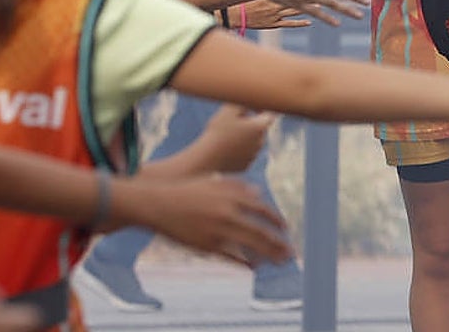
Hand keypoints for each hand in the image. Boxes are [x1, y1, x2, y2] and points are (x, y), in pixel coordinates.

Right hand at [135, 174, 289, 265]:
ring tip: (279, 261)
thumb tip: (258, 193)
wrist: (158, 204)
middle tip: (290, 252)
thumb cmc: (187, 191)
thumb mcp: (214, 181)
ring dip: (268, 255)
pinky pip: (231, 257)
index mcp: (232, 196)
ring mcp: (218, 230)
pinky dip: (244, 263)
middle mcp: (228, 213)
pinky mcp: (206, 245)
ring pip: (249, 246)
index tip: (286, 228)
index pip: (262, 210)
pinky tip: (253, 267)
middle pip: (260, 232)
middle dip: (278, 243)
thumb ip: (238, 186)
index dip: (276, 220)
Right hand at [192, 104, 273, 172]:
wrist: (207, 159)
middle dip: (250, 123)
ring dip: (244, 137)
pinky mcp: (245, 165)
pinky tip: (225, 148)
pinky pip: (244, 154)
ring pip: (252, 142)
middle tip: (233, 121)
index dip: (262, 109)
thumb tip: (252, 99)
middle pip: (260, 129)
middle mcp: (260, 142)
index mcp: (260, 127)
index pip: (270, 115)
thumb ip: (244, 102)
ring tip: (226, 135)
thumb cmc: (218, 132)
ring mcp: (253, 155)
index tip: (253, 106)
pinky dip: (238, 150)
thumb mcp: (229, 110)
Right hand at [235, 0, 310, 29]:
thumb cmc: (246, 0)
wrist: (236, 13)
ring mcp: (275, 13)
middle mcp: (276, 2)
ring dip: (310, 8)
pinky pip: (289, 23)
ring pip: (296, 10)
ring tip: (323, 4)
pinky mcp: (273, 23)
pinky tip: (309, 21)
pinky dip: (300, 22)